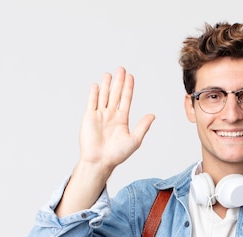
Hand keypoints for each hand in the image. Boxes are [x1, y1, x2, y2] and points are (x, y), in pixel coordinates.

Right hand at [54, 67, 154, 216]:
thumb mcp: (134, 140)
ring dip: (107, 85)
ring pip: (104, 96)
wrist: (100, 161)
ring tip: (110, 73)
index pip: (126, 100)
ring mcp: (99, 116)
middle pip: (115, 94)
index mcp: (122, 120)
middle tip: (121, 69)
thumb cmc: (117, 155)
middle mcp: (111, 116)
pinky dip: (94, 94)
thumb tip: (152, 115)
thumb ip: (143, 126)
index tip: (130, 77)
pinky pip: (92, 103)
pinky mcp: (89, 118)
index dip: (128, 88)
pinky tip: (97, 85)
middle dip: (119, 82)